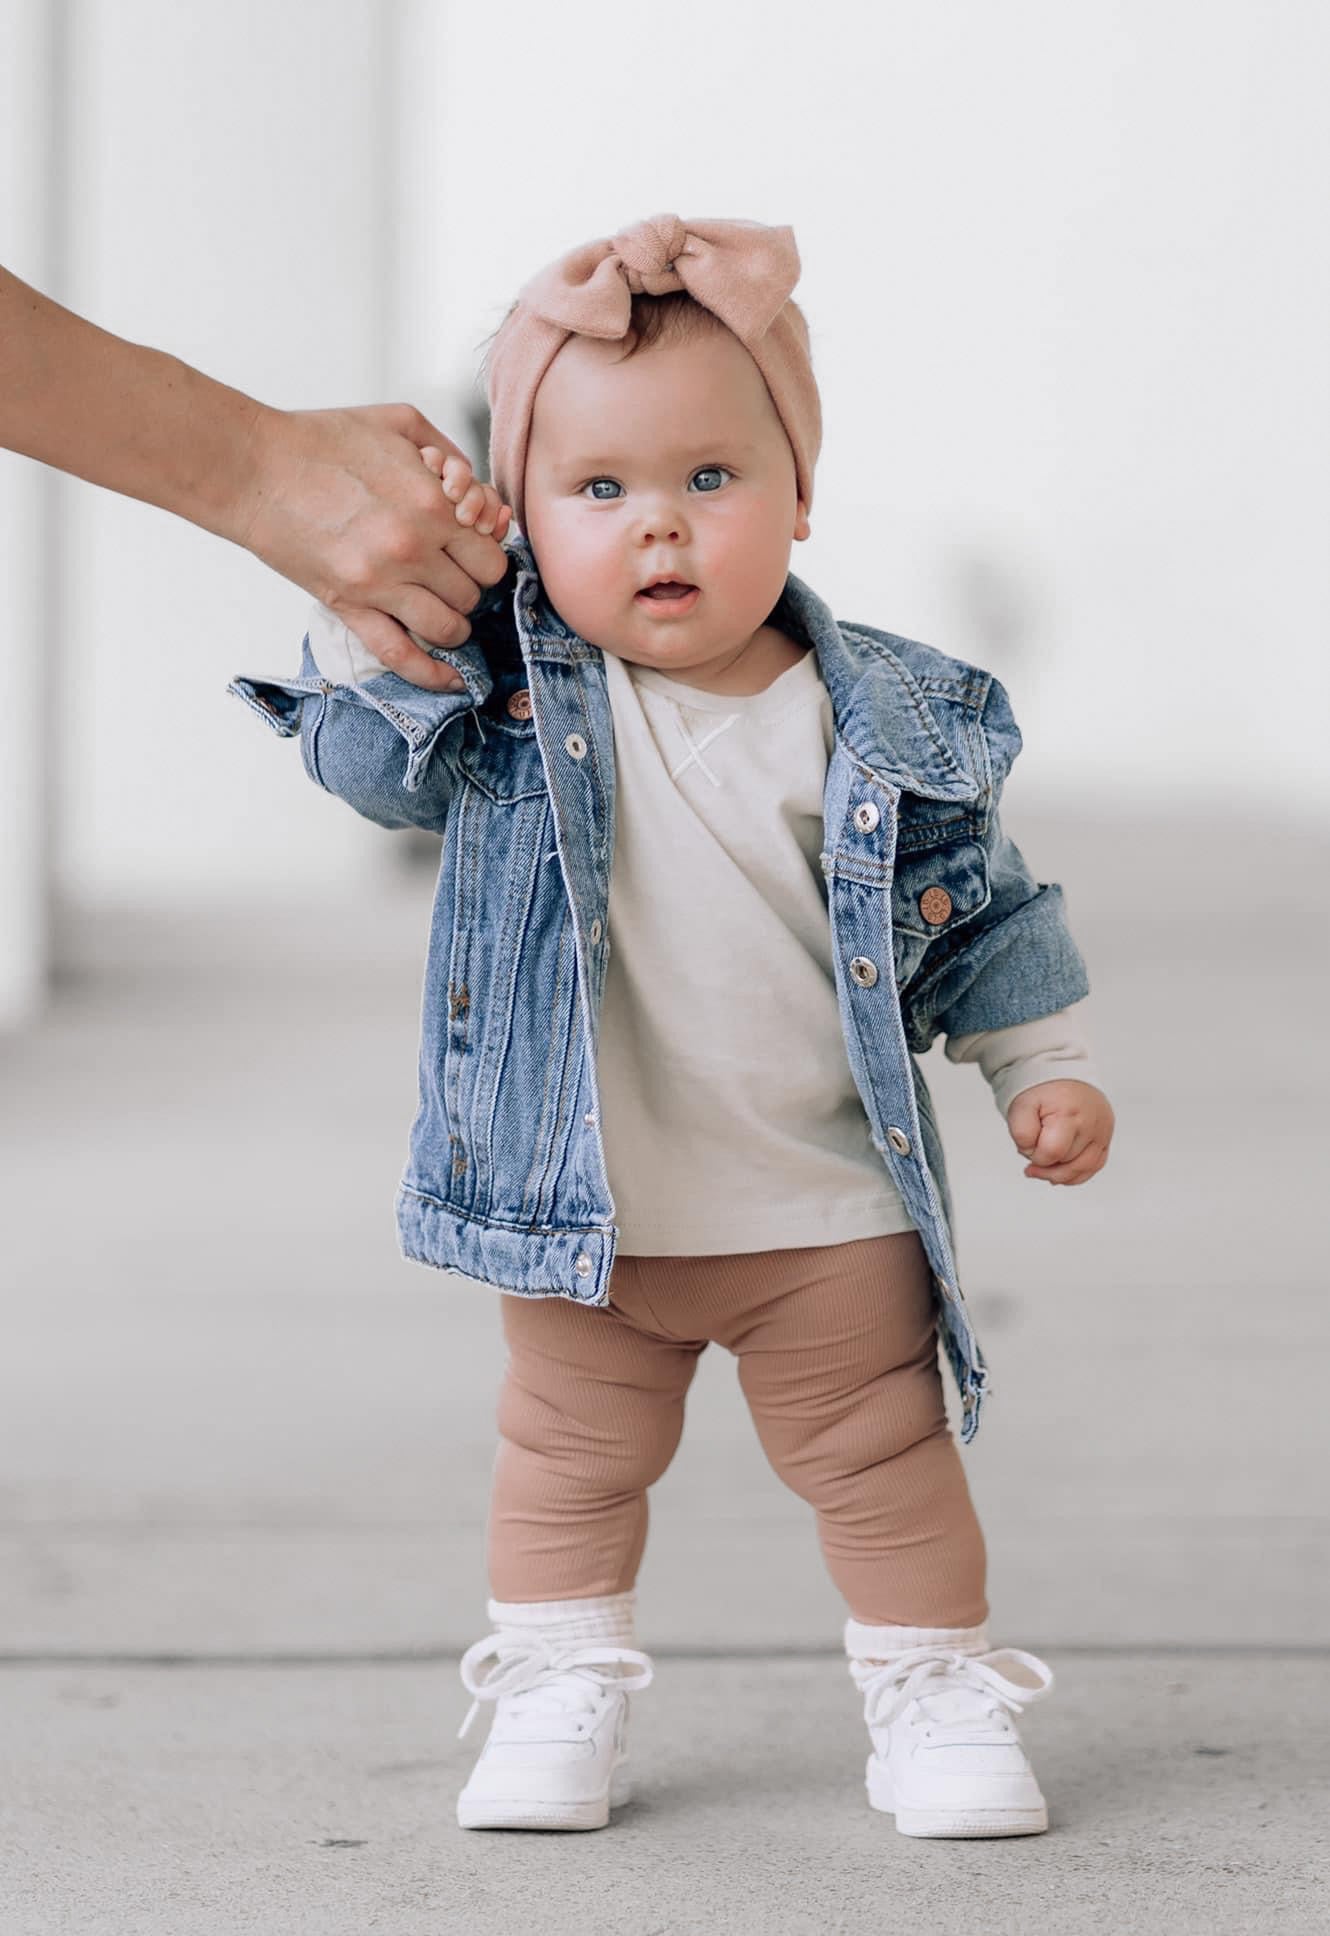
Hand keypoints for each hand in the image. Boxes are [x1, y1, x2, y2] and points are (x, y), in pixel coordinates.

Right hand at [235, 403, 512, 691]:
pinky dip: (431, 675)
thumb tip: (477, 493)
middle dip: (469, 590)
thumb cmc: (322, 439)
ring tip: (441, 613)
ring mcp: (380, 583)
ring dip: (453, 627)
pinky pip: (401, 655)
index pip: (492, 558)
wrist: (253, 468)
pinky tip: (450, 682)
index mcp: (433, 504)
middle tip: (451, 579)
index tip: (472, 555)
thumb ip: (449, 452)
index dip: (486, 558)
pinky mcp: (348, 607)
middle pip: (474, 595)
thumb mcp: (398, 422)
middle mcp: (413, 549)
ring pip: (448, 629)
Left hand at [1006, 1079, 1113, 1184]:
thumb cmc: (1041, 1091)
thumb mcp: (1020, 1107)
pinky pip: (1095, 1166)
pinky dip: (1077, 1173)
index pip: (1052, 1153)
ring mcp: (1103, 1131)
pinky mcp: (1106, 1137)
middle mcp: (1092, 1123)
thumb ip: (1022, 1134)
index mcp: (1070, 1114)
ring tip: (1044, 1167)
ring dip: (1060, 1174)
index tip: (1028, 1144)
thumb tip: (1035, 1155)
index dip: (1034, 1155)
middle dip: (1046, 1163)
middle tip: (1034, 1149)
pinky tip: (1061, 1170)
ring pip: (1083, 1169)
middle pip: (1068, 1164)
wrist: (1059, 1074)